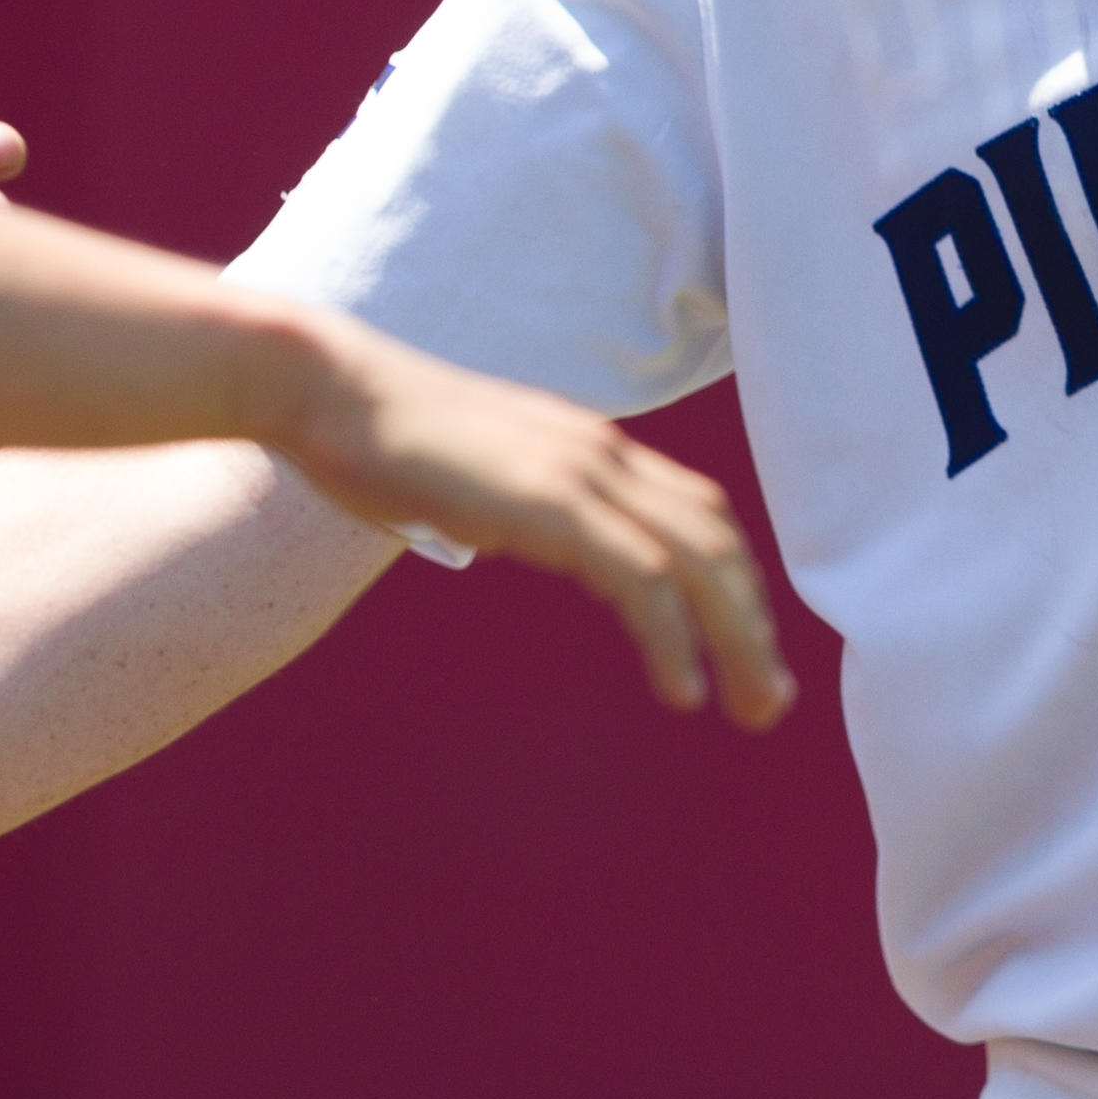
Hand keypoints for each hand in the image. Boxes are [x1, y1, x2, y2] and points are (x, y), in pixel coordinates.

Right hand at [272, 322, 796, 730]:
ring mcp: (580, 472)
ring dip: (736, 639)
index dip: (732, 581)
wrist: (328, 390)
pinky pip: (640, 578)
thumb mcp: (468, 477)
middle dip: (753, 623)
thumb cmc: (376, 438)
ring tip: (749, 708)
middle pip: (716, 540)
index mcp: (587, 446)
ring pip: (697, 561)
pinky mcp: (551, 502)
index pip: (695, 512)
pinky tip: (682, 691)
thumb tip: (494, 534)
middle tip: (769, 701)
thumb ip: (502, 501)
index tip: (744, 649)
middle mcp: (602, 452)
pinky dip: (673, 637)